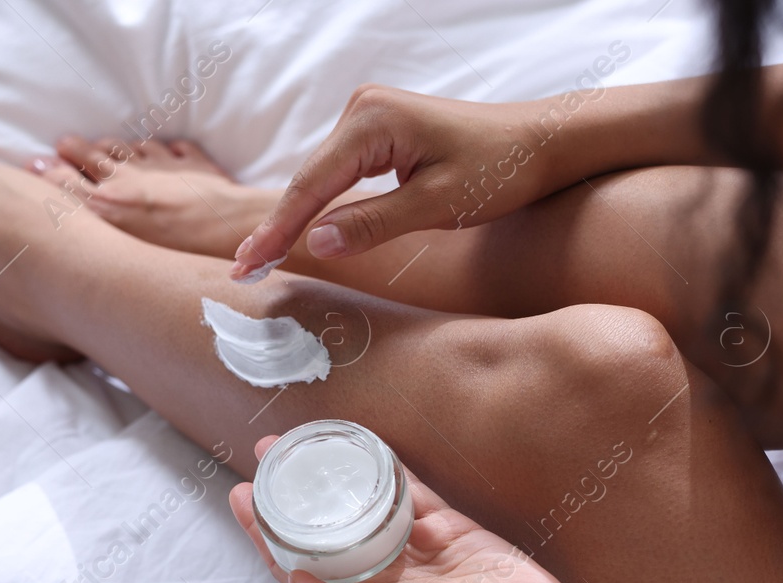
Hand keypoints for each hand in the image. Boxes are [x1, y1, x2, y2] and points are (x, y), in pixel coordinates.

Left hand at [229, 435, 591, 582]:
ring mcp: (415, 551)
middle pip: (324, 528)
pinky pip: (409, 490)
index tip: (240, 495)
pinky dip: (386, 467)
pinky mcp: (449, 528)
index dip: (266, 532)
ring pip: (363, 503)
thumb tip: (294, 579)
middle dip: (292, 494)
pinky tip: (362, 444)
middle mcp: (381, 579)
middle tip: (265, 453)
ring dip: (333, 474)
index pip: (298, 565)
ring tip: (301, 441)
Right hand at [232, 85, 568, 275]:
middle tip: (243, 273)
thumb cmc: (500, 171)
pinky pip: (340, 174)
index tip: (248, 264)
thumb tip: (316, 244)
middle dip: (278, 227)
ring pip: (321, 178)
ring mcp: (369, 117)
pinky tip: (298, 232)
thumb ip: (374, 225)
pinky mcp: (378, 131)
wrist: (539, 143)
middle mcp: (362, 110)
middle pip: (308, 180)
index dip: (278, 230)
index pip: (311, 186)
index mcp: (372, 122)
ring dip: (295, 218)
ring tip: (260, 260)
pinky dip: (320, 205)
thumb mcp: (437, 206)